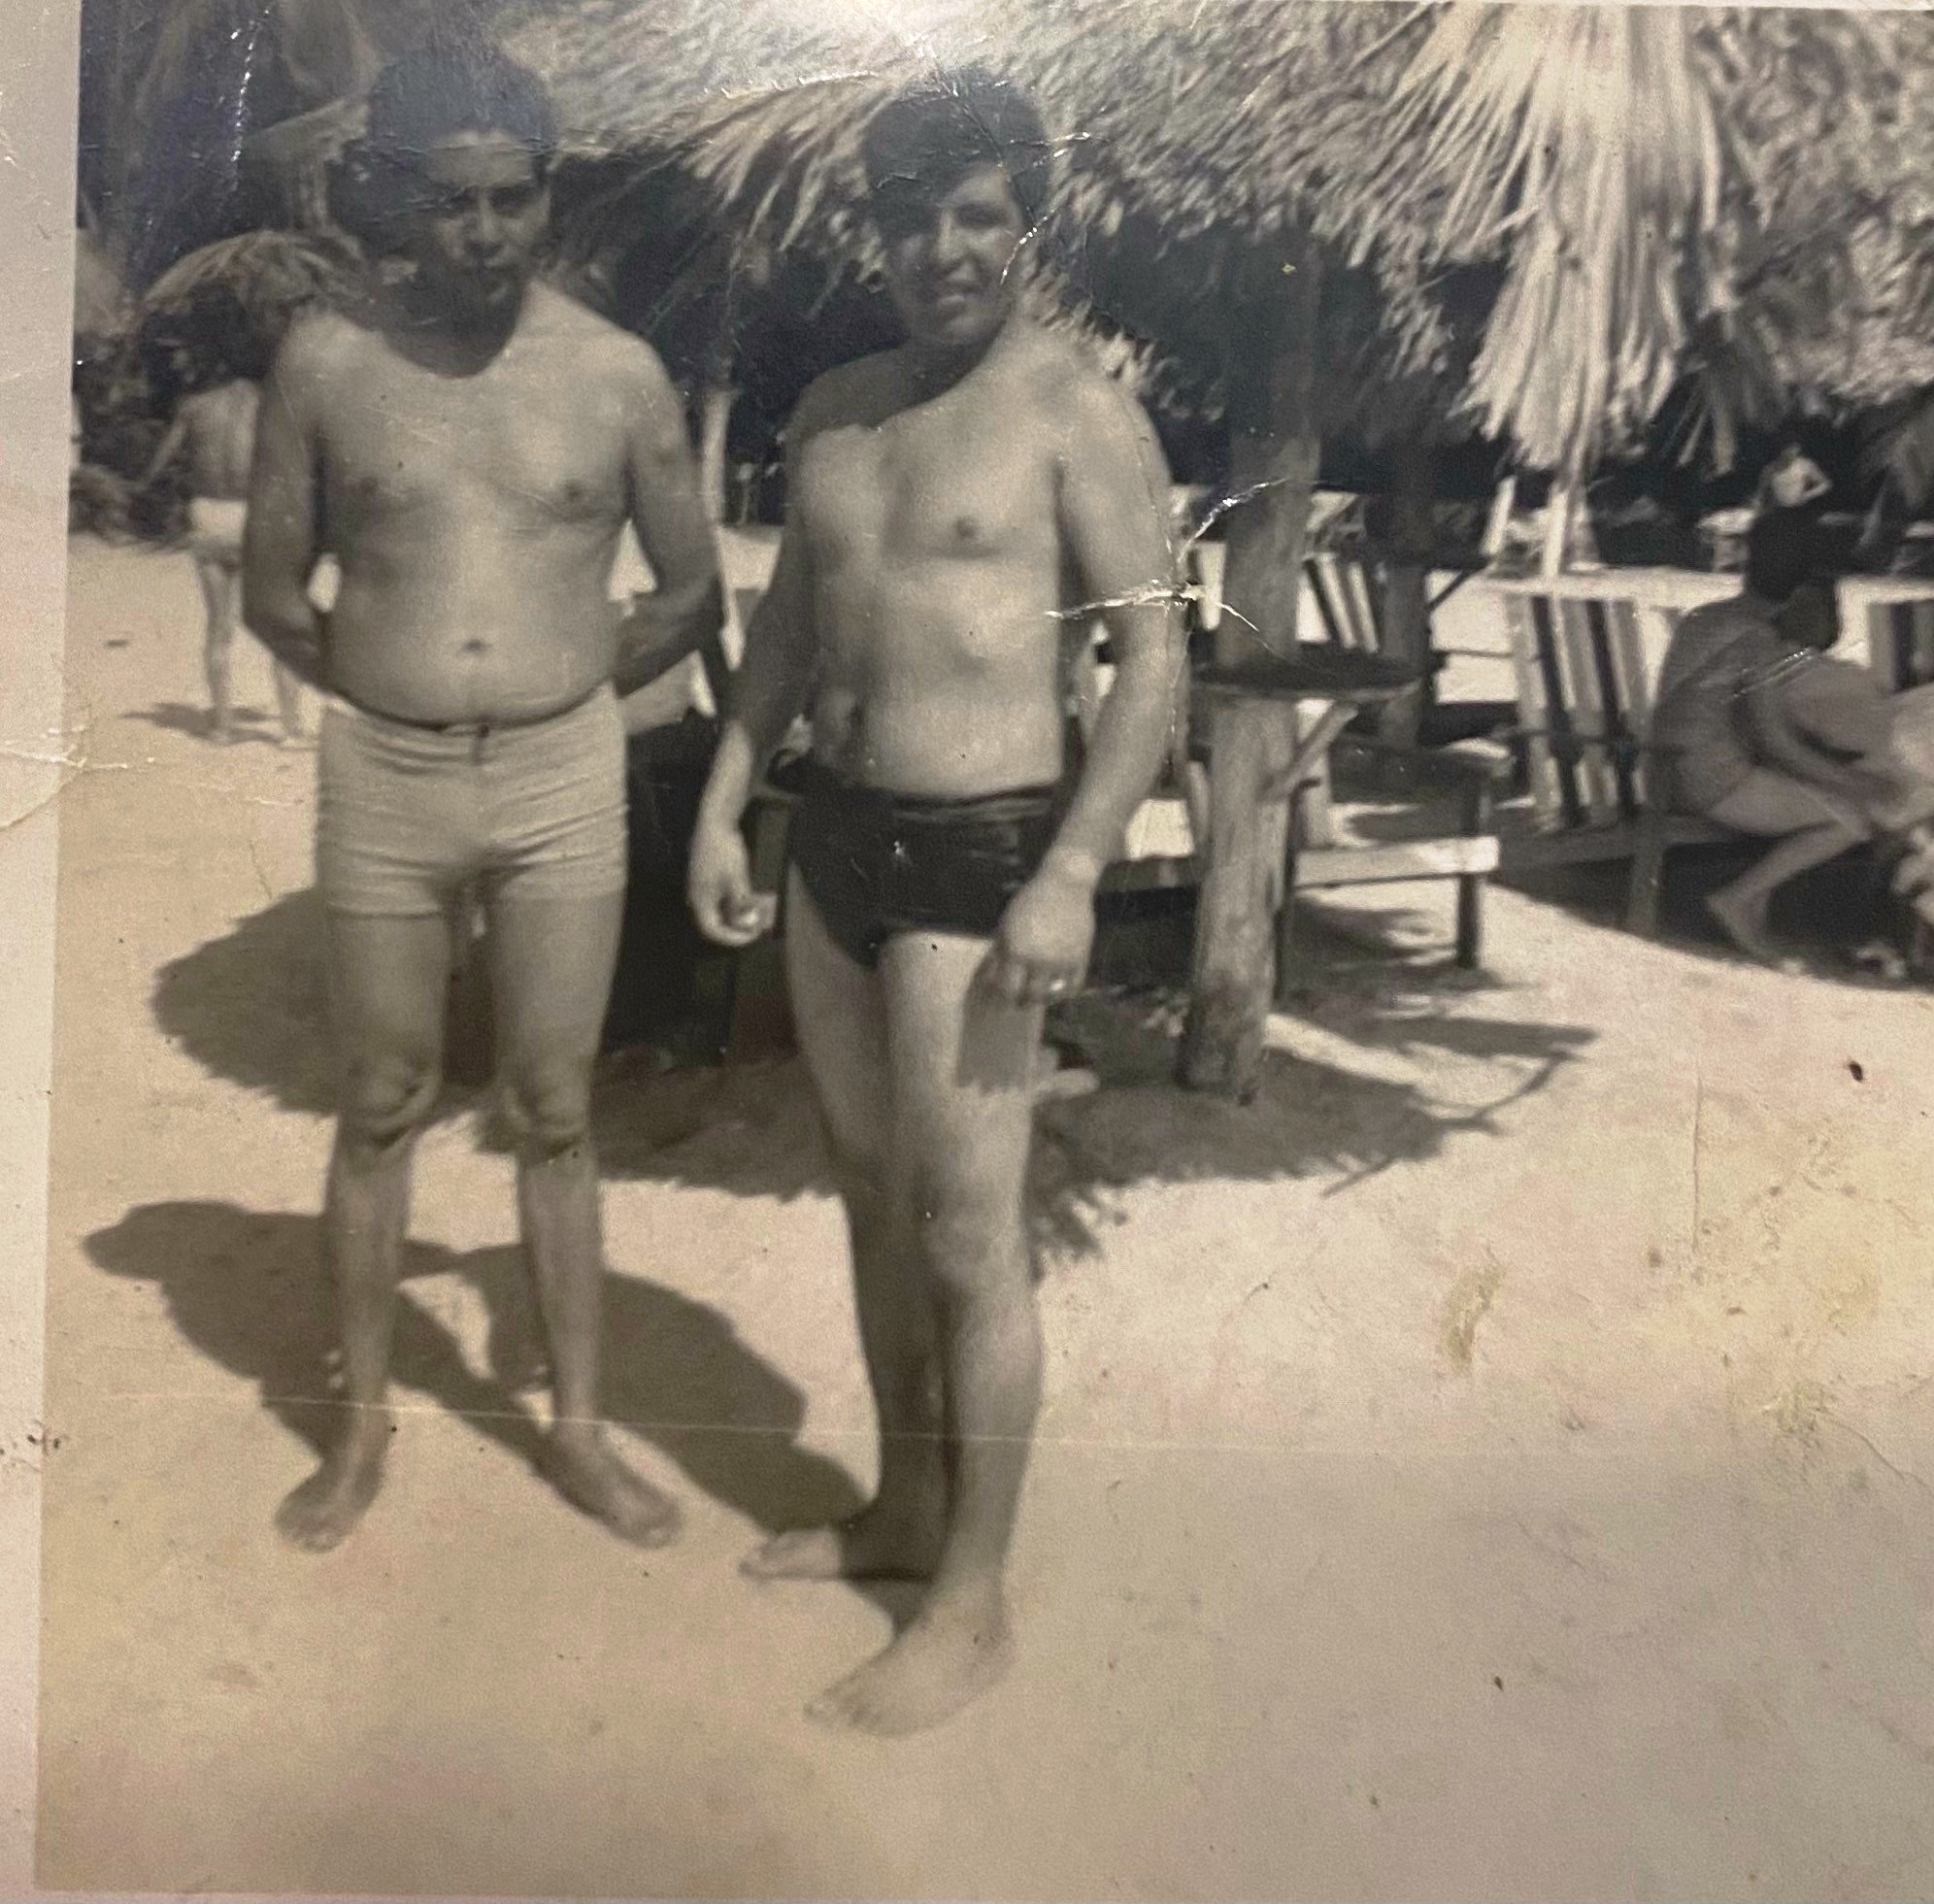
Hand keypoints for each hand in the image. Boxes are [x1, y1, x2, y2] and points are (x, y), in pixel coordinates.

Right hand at [688, 818, 775, 946]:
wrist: (715, 822)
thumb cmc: (724, 851)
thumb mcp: (737, 881)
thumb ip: (741, 906)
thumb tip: (748, 925)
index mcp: (700, 901)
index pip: (713, 931)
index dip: (733, 938)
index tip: (753, 936)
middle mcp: (698, 897)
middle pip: (718, 922)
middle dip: (741, 925)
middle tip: (761, 924)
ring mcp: (703, 887)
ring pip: (723, 909)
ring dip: (743, 912)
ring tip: (762, 909)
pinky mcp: (709, 878)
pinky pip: (723, 897)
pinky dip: (739, 901)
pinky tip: (754, 897)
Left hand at [976, 858, 1096, 1007]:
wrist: (1065, 883)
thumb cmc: (1029, 900)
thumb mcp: (1006, 924)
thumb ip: (999, 952)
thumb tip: (990, 977)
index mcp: (1016, 951)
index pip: (1007, 988)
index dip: (1002, 997)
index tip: (999, 999)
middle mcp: (1039, 960)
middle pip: (1030, 997)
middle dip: (1022, 1003)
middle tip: (1018, 1002)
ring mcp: (1062, 961)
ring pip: (1052, 995)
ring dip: (1043, 999)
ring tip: (1037, 997)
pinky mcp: (1081, 958)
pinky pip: (1073, 986)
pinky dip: (1064, 993)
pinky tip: (1056, 990)